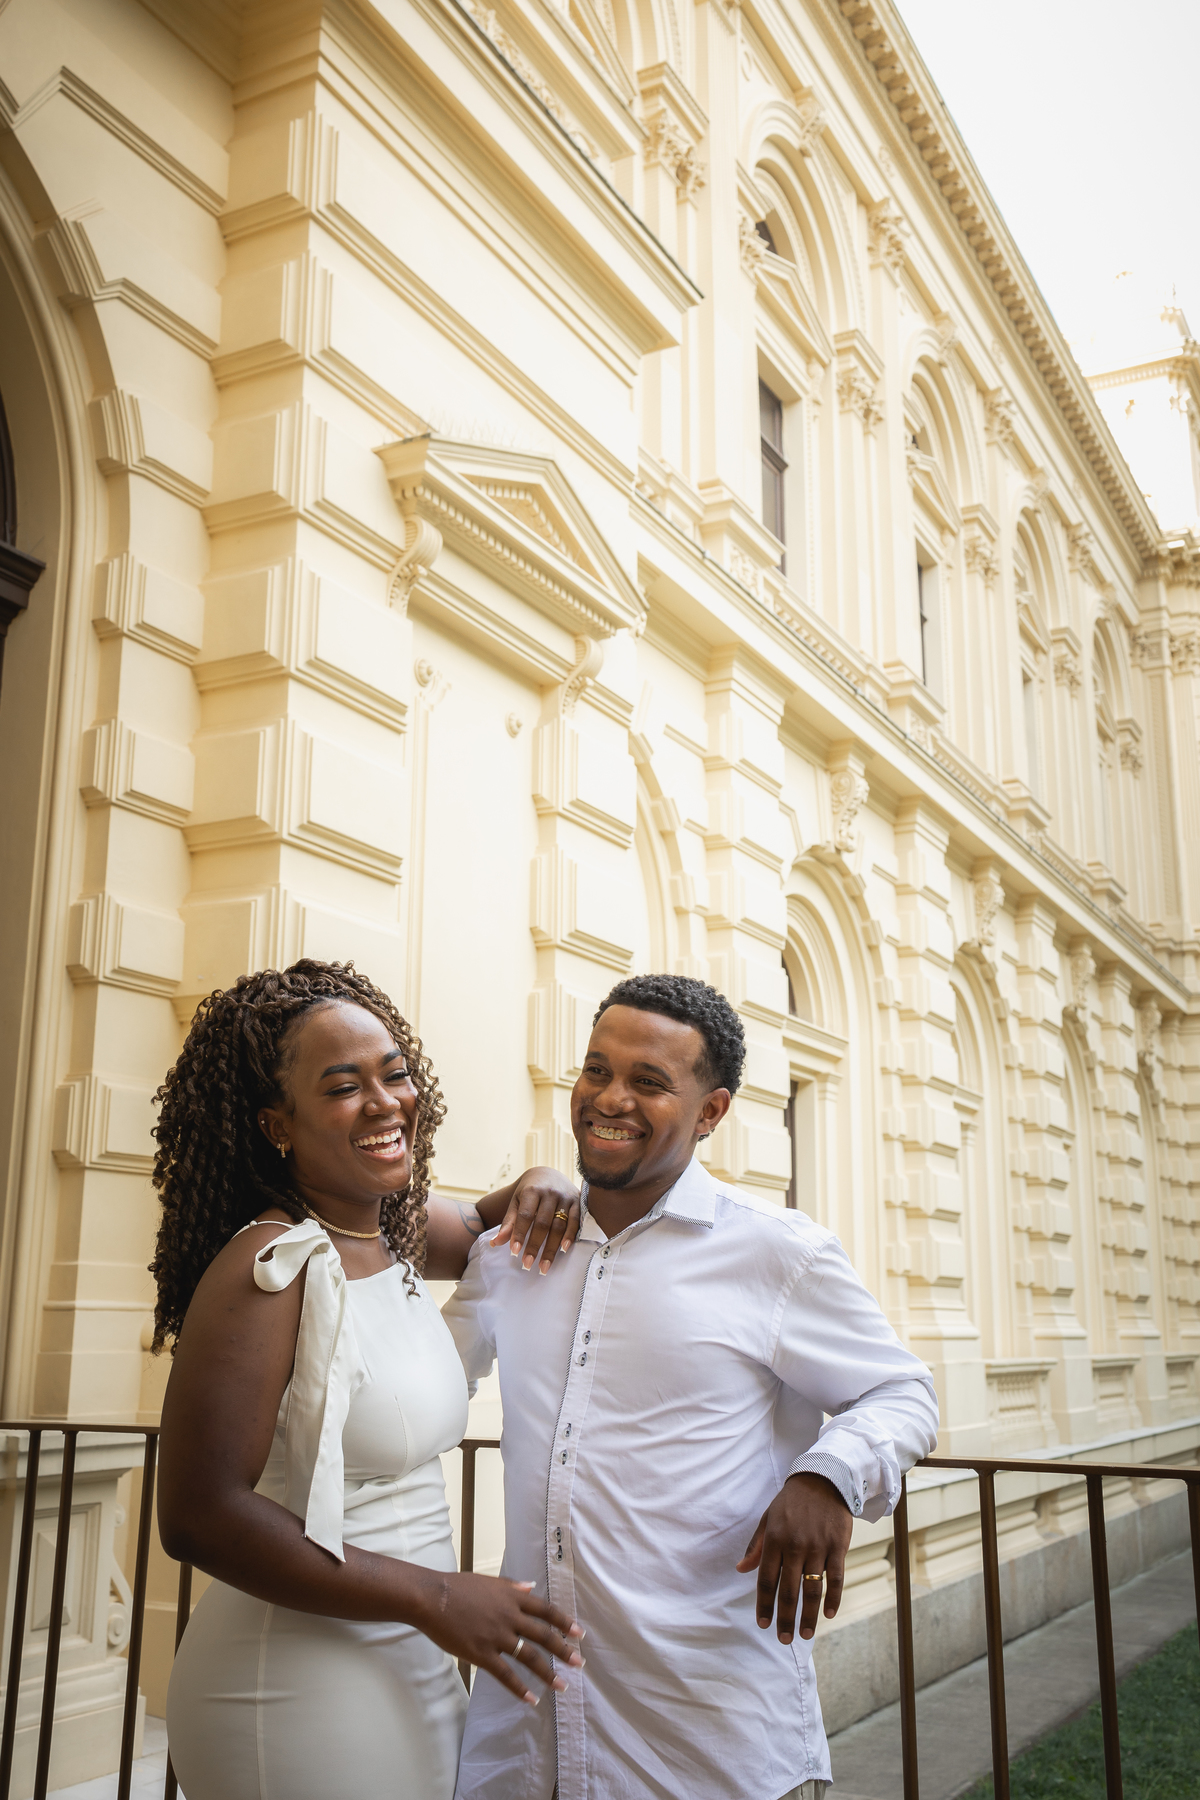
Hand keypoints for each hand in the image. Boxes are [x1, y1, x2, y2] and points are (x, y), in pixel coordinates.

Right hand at [415, 1570, 584, 1703]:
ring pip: (529, 1657)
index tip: (579, 1633)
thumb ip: (511, 1586)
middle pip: (543, 1635)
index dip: (563, 1622)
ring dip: (547, 1673)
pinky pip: (505, 1674)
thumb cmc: (458, 1587)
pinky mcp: (482, 1654)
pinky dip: (519, 1689)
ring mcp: (497, 1637)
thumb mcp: (489, 1581)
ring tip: (563, 1686)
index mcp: (512, 1598)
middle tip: (579, 1662)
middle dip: (563, 1650)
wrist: (433, 1599)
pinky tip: (531, 1699)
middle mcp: (509, 1617)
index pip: (545, 1611)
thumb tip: (530, 1587)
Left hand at [489, 1167, 581, 1273]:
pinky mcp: (577, 1202)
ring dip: (551, 1247)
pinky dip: (570, 1236)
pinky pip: (575, 1221)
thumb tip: (495, 1243)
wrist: (548, 1173)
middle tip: (527, 1264)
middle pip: (542, 1223)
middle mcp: (550, 1192)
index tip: (514, 1252)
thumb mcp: (516, 1202)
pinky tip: (564, 1250)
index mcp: (532, 1190)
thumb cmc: (529, 1191)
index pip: (525, 1215)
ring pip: (559, 1225)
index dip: (519, 1234)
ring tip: (544, 1266)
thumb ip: (508, 1222)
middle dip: (534, 1245)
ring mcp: (565, 1197)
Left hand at [736, 1472, 852, 1643]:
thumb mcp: (768, 1519)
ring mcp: (817, 1547)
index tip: (763, 1624)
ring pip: (812, 1589)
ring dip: (809, 1616)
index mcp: (774, 1540)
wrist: (823, 1479)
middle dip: (785, 1618)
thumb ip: (756, 1546)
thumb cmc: (791, 1502)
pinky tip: (828, 1614)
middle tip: (783, 1639)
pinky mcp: (837, 1546)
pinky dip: (833, 1598)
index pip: (766, 1580)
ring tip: (805, 1634)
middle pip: (788, 1590)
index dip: (764, 1605)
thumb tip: (741, 1569)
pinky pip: (836, 1578)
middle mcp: (795, 1546)